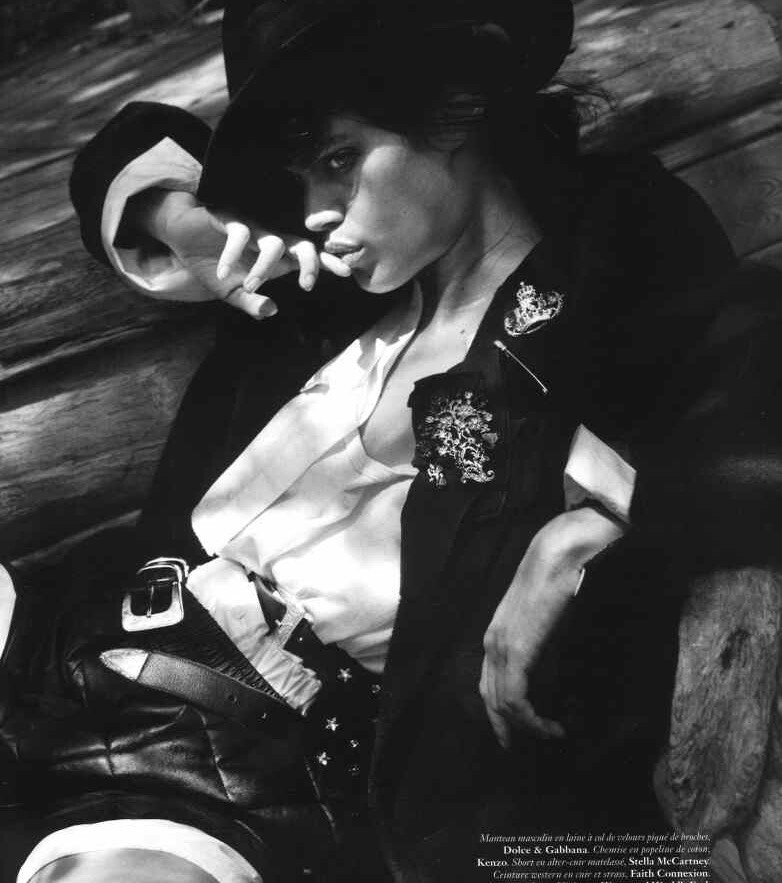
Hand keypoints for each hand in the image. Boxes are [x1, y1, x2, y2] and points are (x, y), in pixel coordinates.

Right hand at [126, 189, 351, 318]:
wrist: (182, 239)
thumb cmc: (213, 264)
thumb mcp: (233, 292)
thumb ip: (253, 304)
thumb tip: (271, 311)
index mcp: (276, 259)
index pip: (309, 258)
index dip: (327, 263)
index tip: (346, 273)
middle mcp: (270, 241)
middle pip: (302, 246)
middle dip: (310, 263)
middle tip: (307, 284)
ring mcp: (253, 229)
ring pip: (273, 244)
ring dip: (263, 268)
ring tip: (250, 285)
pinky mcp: (231, 219)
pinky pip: (240, 234)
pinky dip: (231, 255)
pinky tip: (221, 272)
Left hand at [480, 507, 625, 747]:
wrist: (561, 550)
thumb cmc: (560, 576)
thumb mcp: (545, 616)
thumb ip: (542, 639)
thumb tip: (553, 662)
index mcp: (497, 632)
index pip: (488, 682)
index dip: (500, 712)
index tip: (518, 732)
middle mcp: (492, 642)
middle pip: (490, 697)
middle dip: (508, 727)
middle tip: (530, 745)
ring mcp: (501, 646)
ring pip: (503, 703)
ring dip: (528, 726)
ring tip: (552, 735)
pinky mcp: (516, 650)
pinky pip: (515, 698)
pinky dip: (532, 719)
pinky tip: (551, 726)